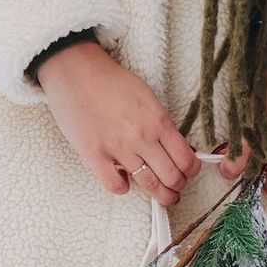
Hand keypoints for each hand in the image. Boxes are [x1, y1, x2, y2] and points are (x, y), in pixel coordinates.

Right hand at [35, 41, 200, 206]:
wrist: (75, 71)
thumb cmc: (110, 82)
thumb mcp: (146, 96)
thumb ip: (160, 123)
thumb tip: (174, 147)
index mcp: (158, 120)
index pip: (186, 159)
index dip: (191, 171)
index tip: (188, 173)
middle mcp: (141, 136)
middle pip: (172, 177)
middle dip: (177, 187)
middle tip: (175, 188)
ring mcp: (118, 148)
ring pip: (149, 185)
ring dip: (159, 195)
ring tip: (161, 195)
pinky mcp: (95, 155)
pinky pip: (116, 185)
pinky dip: (123, 188)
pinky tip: (123, 181)